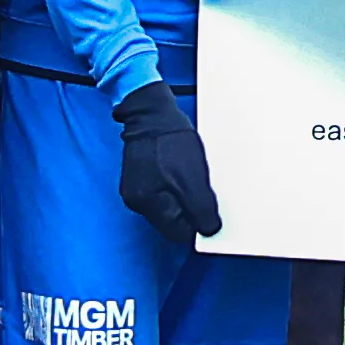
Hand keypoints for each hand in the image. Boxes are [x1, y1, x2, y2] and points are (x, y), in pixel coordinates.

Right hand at [112, 81, 222, 243]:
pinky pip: (163, 192)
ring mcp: (136, 189)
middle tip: (196, 183)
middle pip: (172, 220)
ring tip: (186, 172)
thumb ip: (201, 209)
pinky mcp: (140, 178)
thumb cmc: (170, 140)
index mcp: (147, 203)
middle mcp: (137, 201)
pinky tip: (178, 169)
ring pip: (169, 206)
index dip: (196, 222)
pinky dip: (175, 185)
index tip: (206, 207)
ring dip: (183, 195)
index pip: (177, 232)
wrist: (152, 112)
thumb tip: (208, 230)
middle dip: (189, 207)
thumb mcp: (192, 178)